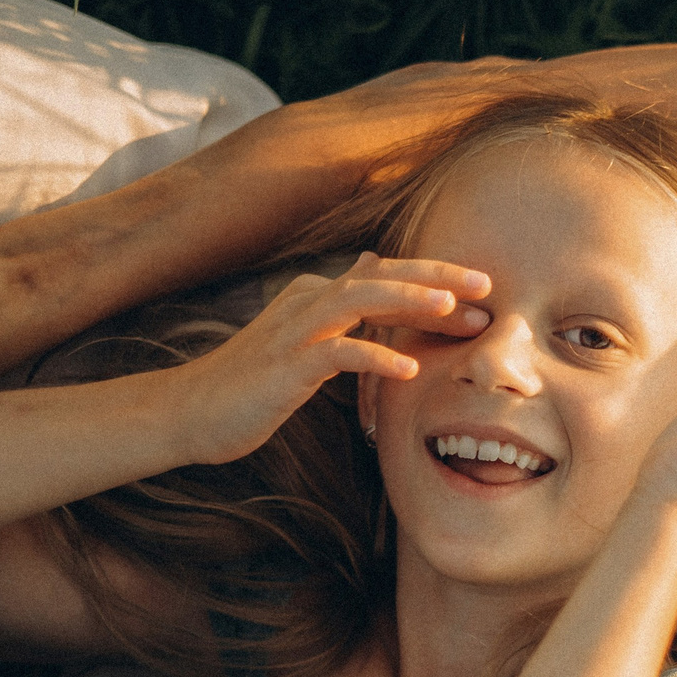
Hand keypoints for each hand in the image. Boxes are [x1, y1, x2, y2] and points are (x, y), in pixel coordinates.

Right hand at [165, 255, 489, 463]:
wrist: (190, 412)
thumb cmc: (253, 385)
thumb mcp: (304, 340)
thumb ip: (342, 307)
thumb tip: (371, 264)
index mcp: (317, 296)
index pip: (385, 277)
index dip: (434, 280)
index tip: (483, 292)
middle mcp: (308, 301)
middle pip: (380, 275)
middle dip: (435, 277)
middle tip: (487, 285)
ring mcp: (293, 331)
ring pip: (358, 299)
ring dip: (408, 301)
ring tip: (454, 308)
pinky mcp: (284, 366)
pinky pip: (334, 353)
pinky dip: (372, 356)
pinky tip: (408, 370)